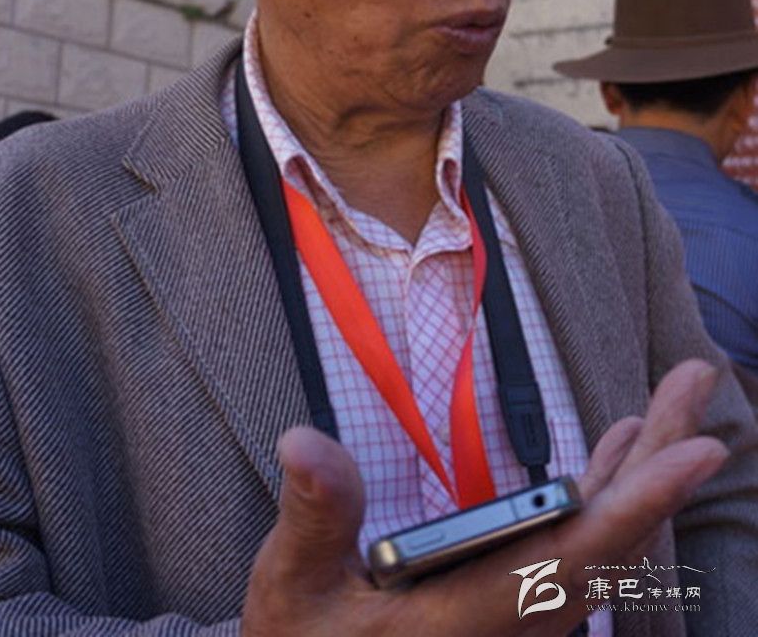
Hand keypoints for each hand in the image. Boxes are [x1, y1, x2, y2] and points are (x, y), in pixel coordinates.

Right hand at [241, 359, 727, 636]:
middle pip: (612, 541)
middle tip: (696, 381)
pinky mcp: (508, 598)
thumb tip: (308, 440)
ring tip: (675, 403)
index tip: (701, 449)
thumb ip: (315, 517)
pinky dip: (606, 492)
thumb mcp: (292, 587)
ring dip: (642, 469)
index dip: (642, 504)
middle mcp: (513, 620)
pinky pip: (578, 545)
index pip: (575, 558)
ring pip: (602, 542)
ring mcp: (518, 611)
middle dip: (661, 459)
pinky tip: (618, 448)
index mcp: (470, 617)